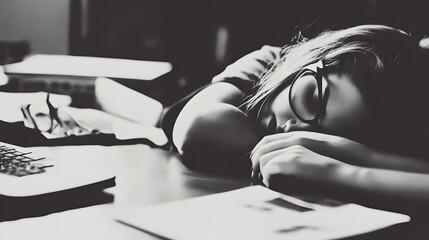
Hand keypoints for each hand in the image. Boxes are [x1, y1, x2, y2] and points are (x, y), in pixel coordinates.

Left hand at [251, 131, 371, 180]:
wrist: (348, 175)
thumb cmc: (337, 170)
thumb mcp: (315, 160)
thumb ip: (299, 159)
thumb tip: (285, 170)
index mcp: (299, 139)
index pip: (269, 140)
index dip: (260, 151)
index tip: (256, 163)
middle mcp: (293, 141)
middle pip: (262, 146)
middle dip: (255, 160)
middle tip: (255, 175)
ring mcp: (292, 151)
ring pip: (262, 158)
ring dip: (261, 171)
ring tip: (265, 182)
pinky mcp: (291, 162)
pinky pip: (269, 169)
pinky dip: (268, 178)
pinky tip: (274, 186)